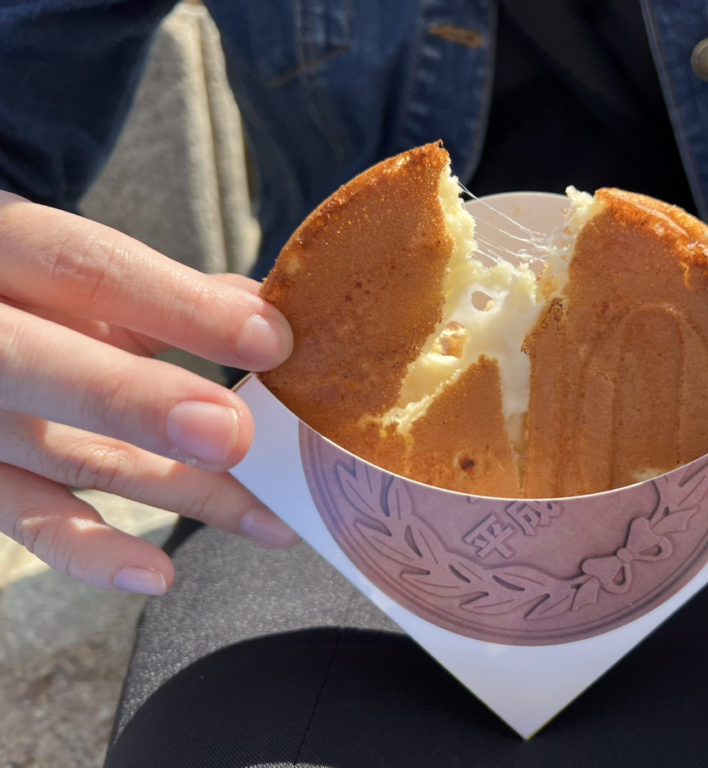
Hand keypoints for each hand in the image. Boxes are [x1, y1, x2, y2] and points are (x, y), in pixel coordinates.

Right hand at [0, 191, 298, 593]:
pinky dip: (90, 551)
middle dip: (138, 401)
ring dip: (174, 489)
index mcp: (8, 250)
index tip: (270, 338)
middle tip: (233, 434)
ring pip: (63, 453)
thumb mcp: (80, 265)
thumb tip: (264, 311)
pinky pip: (27, 518)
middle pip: (40, 365)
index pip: (84, 268)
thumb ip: (162, 288)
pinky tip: (157, 575)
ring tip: (267, 520)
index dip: (178, 304)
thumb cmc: (30, 286)